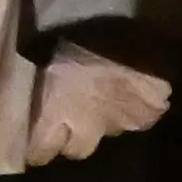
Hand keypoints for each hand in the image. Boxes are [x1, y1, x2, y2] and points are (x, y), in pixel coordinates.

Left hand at [24, 46, 173, 163]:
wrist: (125, 30)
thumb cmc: (75, 38)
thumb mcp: (46, 59)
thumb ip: (41, 86)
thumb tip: (33, 96)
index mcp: (55, 113)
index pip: (41, 151)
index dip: (38, 151)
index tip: (34, 150)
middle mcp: (87, 127)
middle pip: (77, 151)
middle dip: (72, 142)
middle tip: (69, 127)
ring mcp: (120, 124)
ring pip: (108, 134)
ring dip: (103, 123)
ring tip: (102, 103)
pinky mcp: (147, 117)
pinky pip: (138, 121)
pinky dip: (133, 112)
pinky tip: (129, 97)